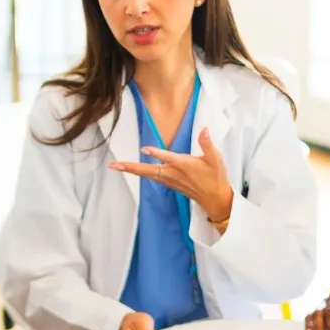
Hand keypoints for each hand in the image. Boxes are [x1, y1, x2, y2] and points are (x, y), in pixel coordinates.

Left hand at [108, 128, 233, 222]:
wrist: (214, 199)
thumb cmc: (215, 177)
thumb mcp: (215, 159)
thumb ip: (207, 143)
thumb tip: (205, 129)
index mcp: (185, 165)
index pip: (168, 157)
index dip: (157, 153)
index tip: (145, 148)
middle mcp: (174, 173)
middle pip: (148, 170)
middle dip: (131, 167)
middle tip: (115, 165)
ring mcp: (169, 180)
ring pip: (147, 175)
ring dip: (131, 170)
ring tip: (116, 166)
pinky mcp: (168, 184)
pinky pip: (151, 177)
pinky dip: (139, 173)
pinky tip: (131, 170)